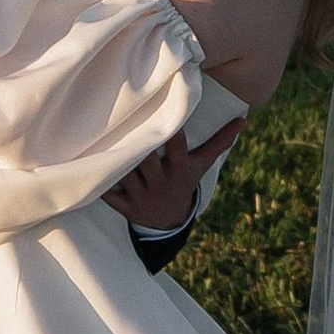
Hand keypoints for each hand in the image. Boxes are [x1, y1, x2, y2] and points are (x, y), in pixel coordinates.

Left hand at [105, 118, 241, 232]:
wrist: (169, 221)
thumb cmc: (184, 181)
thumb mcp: (202, 164)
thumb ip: (220, 142)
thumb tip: (242, 119)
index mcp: (179, 168)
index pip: (176, 147)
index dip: (170, 131)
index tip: (162, 112)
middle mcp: (161, 181)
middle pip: (146, 160)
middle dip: (138, 146)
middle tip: (124, 121)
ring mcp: (142, 195)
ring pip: (126, 174)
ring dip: (116, 161)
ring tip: (103, 137)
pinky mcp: (126, 206)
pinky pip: (109, 195)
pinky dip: (100, 185)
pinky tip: (90, 168)